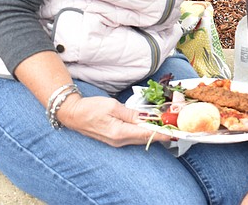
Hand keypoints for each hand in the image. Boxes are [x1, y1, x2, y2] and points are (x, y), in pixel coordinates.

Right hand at [56, 94, 170, 146]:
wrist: (73, 114)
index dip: (161, 134)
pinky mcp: (115, 138)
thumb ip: (130, 113)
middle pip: (144, 138)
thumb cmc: (90, 108)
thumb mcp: (112, 106)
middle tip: (174, 127)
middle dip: (160, 133)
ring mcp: (116, 141)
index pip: (145, 134)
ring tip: (166, 125)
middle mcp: (119, 140)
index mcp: (119, 132)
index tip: (174, 134)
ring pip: (140, 138)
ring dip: (152, 132)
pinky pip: (133, 136)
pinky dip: (143, 132)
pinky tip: (150, 126)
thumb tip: (146, 118)